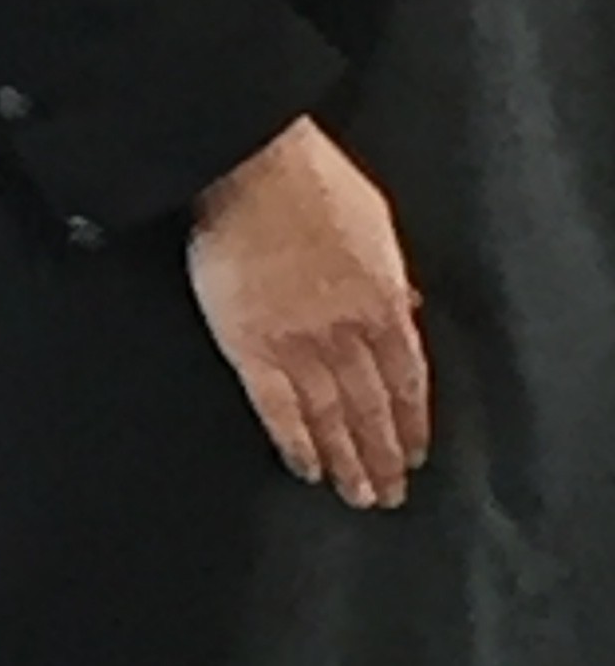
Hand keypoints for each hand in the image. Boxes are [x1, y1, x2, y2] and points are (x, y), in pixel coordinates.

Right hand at [188, 118, 430, 508]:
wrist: (255, 169)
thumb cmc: (312, 182)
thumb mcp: (376, 222)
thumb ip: (392, 274)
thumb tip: (406, 306)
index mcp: (382, 299)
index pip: (407, 376)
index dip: (413, 421)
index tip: (415, 453)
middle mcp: (346, 331)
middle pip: (373, 408)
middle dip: (384, 455)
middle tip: (389, 495)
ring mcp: (298, 344)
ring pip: (332, 418)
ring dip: (347, 461)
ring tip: (355, 495)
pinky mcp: (251, 349)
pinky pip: (279, 409)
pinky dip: (295, 443)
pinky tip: (306, 468)